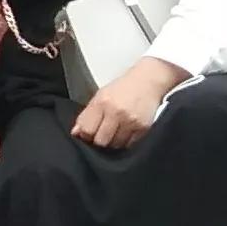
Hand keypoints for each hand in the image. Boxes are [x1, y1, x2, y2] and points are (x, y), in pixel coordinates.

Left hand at [70, 56, 184, 148]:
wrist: (150, 80)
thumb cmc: (124, 87)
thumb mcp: (101, 95)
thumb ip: (87, 115)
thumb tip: (76, 133)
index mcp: (102, 102)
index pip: (87, 129)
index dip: (85, 136)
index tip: (88, 135)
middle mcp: (116, 112)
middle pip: (101, 141)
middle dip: (99, 141)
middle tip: (102, 135)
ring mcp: (131, 121)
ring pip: (115, 145)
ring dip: (113, 142)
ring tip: (116, 132)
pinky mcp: (143, 128)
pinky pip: (130, 145)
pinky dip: (126, 142)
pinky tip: (126, 133)